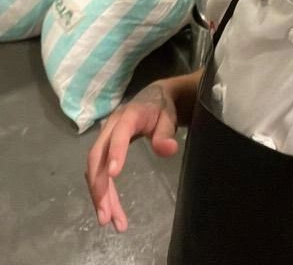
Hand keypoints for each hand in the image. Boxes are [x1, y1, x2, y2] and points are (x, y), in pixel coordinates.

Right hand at [85, 82, 177, 232]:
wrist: (152, 98)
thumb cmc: (161, 108)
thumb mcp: (168, 117)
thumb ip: (166, 132)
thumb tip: (169, 149)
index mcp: (128, 116)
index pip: (119, 133)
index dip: (115, 152)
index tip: (114, 175)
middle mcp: (111, 127)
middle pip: (98, 156)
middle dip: (99, 186)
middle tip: (106, 216)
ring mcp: (105, 139)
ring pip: (95, 168)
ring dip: (100, 195)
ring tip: (110, 221)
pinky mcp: (105, 150)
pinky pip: (99, 171)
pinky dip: (102, 191)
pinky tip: (110, 209)